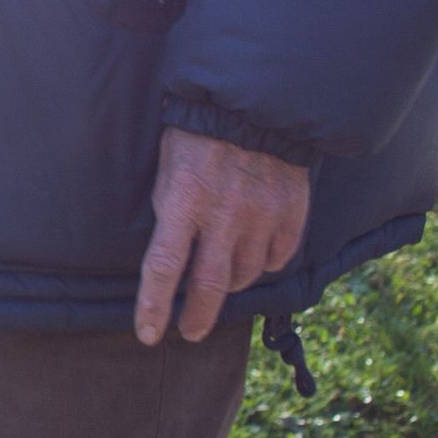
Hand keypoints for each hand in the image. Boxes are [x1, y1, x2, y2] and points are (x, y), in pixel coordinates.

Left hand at [134, 127, 310, 344]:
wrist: (252, 104)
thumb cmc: (197, 135)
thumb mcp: (167, 167)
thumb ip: (170, 210)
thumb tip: (173, 255)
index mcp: (184, 200)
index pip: (164, 266)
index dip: (154, 305)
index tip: (147, 333)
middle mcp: (224, 214)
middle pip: (210, 285)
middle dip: (197, 317)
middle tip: (189, 332)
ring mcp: (261, 215)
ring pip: (245, 274)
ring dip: (228, 284)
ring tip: (218, 280)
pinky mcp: (290, 213)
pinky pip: (276, 257)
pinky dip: (262, 263)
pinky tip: (252, 254)